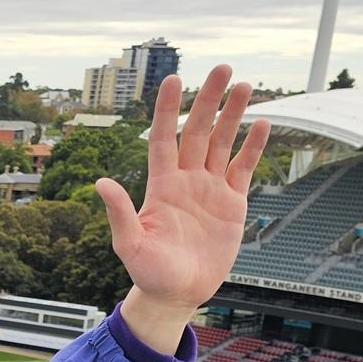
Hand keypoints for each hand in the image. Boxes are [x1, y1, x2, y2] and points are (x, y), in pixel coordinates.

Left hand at [96, 65, 270, 347]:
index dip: (168, 109)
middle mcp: (186, 181)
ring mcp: (210, 189)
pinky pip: (243, 168)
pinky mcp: (231, 203)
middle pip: (197, 131)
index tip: (174, 79)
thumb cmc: (149, 273)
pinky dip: (253, 147)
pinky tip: (262, 123)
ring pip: (222, 143)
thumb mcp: (130, 244)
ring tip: (244, 85)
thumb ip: (120, 212)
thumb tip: (100, 182)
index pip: (164, 138)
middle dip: (208, 100)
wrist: (177, 294)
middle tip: (222, 67)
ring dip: (233, 115)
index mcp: (161, 186)